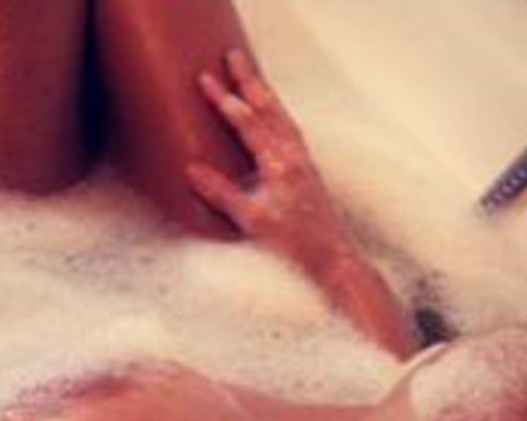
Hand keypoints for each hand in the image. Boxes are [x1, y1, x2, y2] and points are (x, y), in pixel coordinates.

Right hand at [187, 50, 351, 271]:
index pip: (248, 124)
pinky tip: (274, 115)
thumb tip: (192, 170)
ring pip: (282, 116)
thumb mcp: (252, 221)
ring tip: (251, 75)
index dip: (225, 101)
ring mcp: (304, 161)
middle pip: (268, 108)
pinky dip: (278, 114)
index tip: (206, 79)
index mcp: (279, 165)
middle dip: (249, 81)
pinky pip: (290, 130)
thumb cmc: (295, 244)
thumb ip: (222, 194)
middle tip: (233, 56)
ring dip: (265, 93)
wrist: (334, 258)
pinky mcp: (308, 171)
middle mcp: (294, 156)